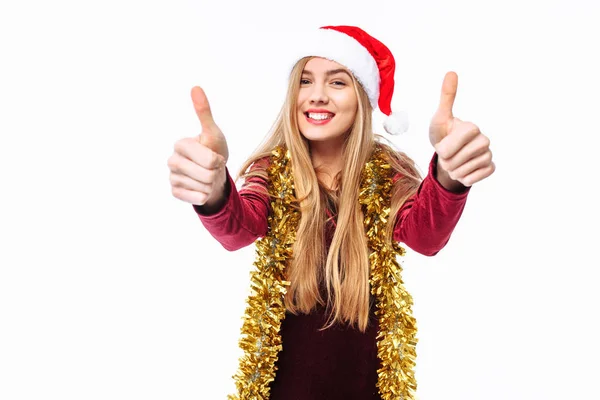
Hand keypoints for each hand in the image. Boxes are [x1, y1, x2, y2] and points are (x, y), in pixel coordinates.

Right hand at [168, 86, 228, 205]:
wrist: (213, 173)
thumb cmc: (213, 150)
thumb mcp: (213, 133)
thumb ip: (204, 112)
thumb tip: (195, 87)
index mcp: (181, 144)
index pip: (209, 160)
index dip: (218, 161)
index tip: (215, 156)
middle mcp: (172, 160)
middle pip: (207, 175)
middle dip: (215, 173)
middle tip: (211, 168)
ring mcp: (172, 177)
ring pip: (203, 187)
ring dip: (211, 184)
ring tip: (207, 177)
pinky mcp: (175, 192)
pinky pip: (197, 198)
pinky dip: (204, 195)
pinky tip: (201, 188)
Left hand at [429, 71, 494, 186]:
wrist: (447, 157)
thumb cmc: (443, 135)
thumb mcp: (439, 118)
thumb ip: (446, 97)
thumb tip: (451, 71)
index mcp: (472, 128)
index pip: (453, 144)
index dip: (443, 149)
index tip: (442, 144)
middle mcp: (484, 140)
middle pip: (458, 159)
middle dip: (446, 161)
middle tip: (447, 155)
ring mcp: (488, 155)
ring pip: (464, 170)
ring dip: (453, 171)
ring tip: (454, 162)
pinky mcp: (490, 168)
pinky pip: (473, 179)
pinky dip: (463, 178)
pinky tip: (463, 170)